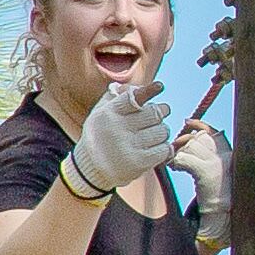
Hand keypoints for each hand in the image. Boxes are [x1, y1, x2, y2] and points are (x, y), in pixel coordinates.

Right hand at [63, 81, 175, 200]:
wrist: (91, 168)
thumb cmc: (101, 135)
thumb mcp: (101, 112)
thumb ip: (117, 97)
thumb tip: (140, 88)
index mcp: (109, 113)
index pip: (133, 98)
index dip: (149, 91)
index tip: (160, 86)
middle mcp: (117, 128)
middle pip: (154, 113)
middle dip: (161, 112)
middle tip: (160, 114)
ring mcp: (128, 146)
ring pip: (162, 131)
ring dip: (162, 131)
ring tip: (152, 134)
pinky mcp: (138, 162)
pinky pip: (163, 149)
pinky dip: (164, 148)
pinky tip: (155, 148)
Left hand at [166, 120, 229, 249]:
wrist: (223, 220)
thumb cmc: (218, 199)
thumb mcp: (219, 174)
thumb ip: (211, 157)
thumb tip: (194, 138)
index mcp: (233, 156)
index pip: (215, 133)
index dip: (200, 125)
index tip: (188, 121)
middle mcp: (227, 157)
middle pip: (199, 138)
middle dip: (183, 141)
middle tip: (175, 150)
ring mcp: (217, 165)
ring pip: (190, 147)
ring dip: (178, 154)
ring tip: (175, 164)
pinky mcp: (207, 173)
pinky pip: (185, 159)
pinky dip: (176, 162)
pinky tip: (175, 167)